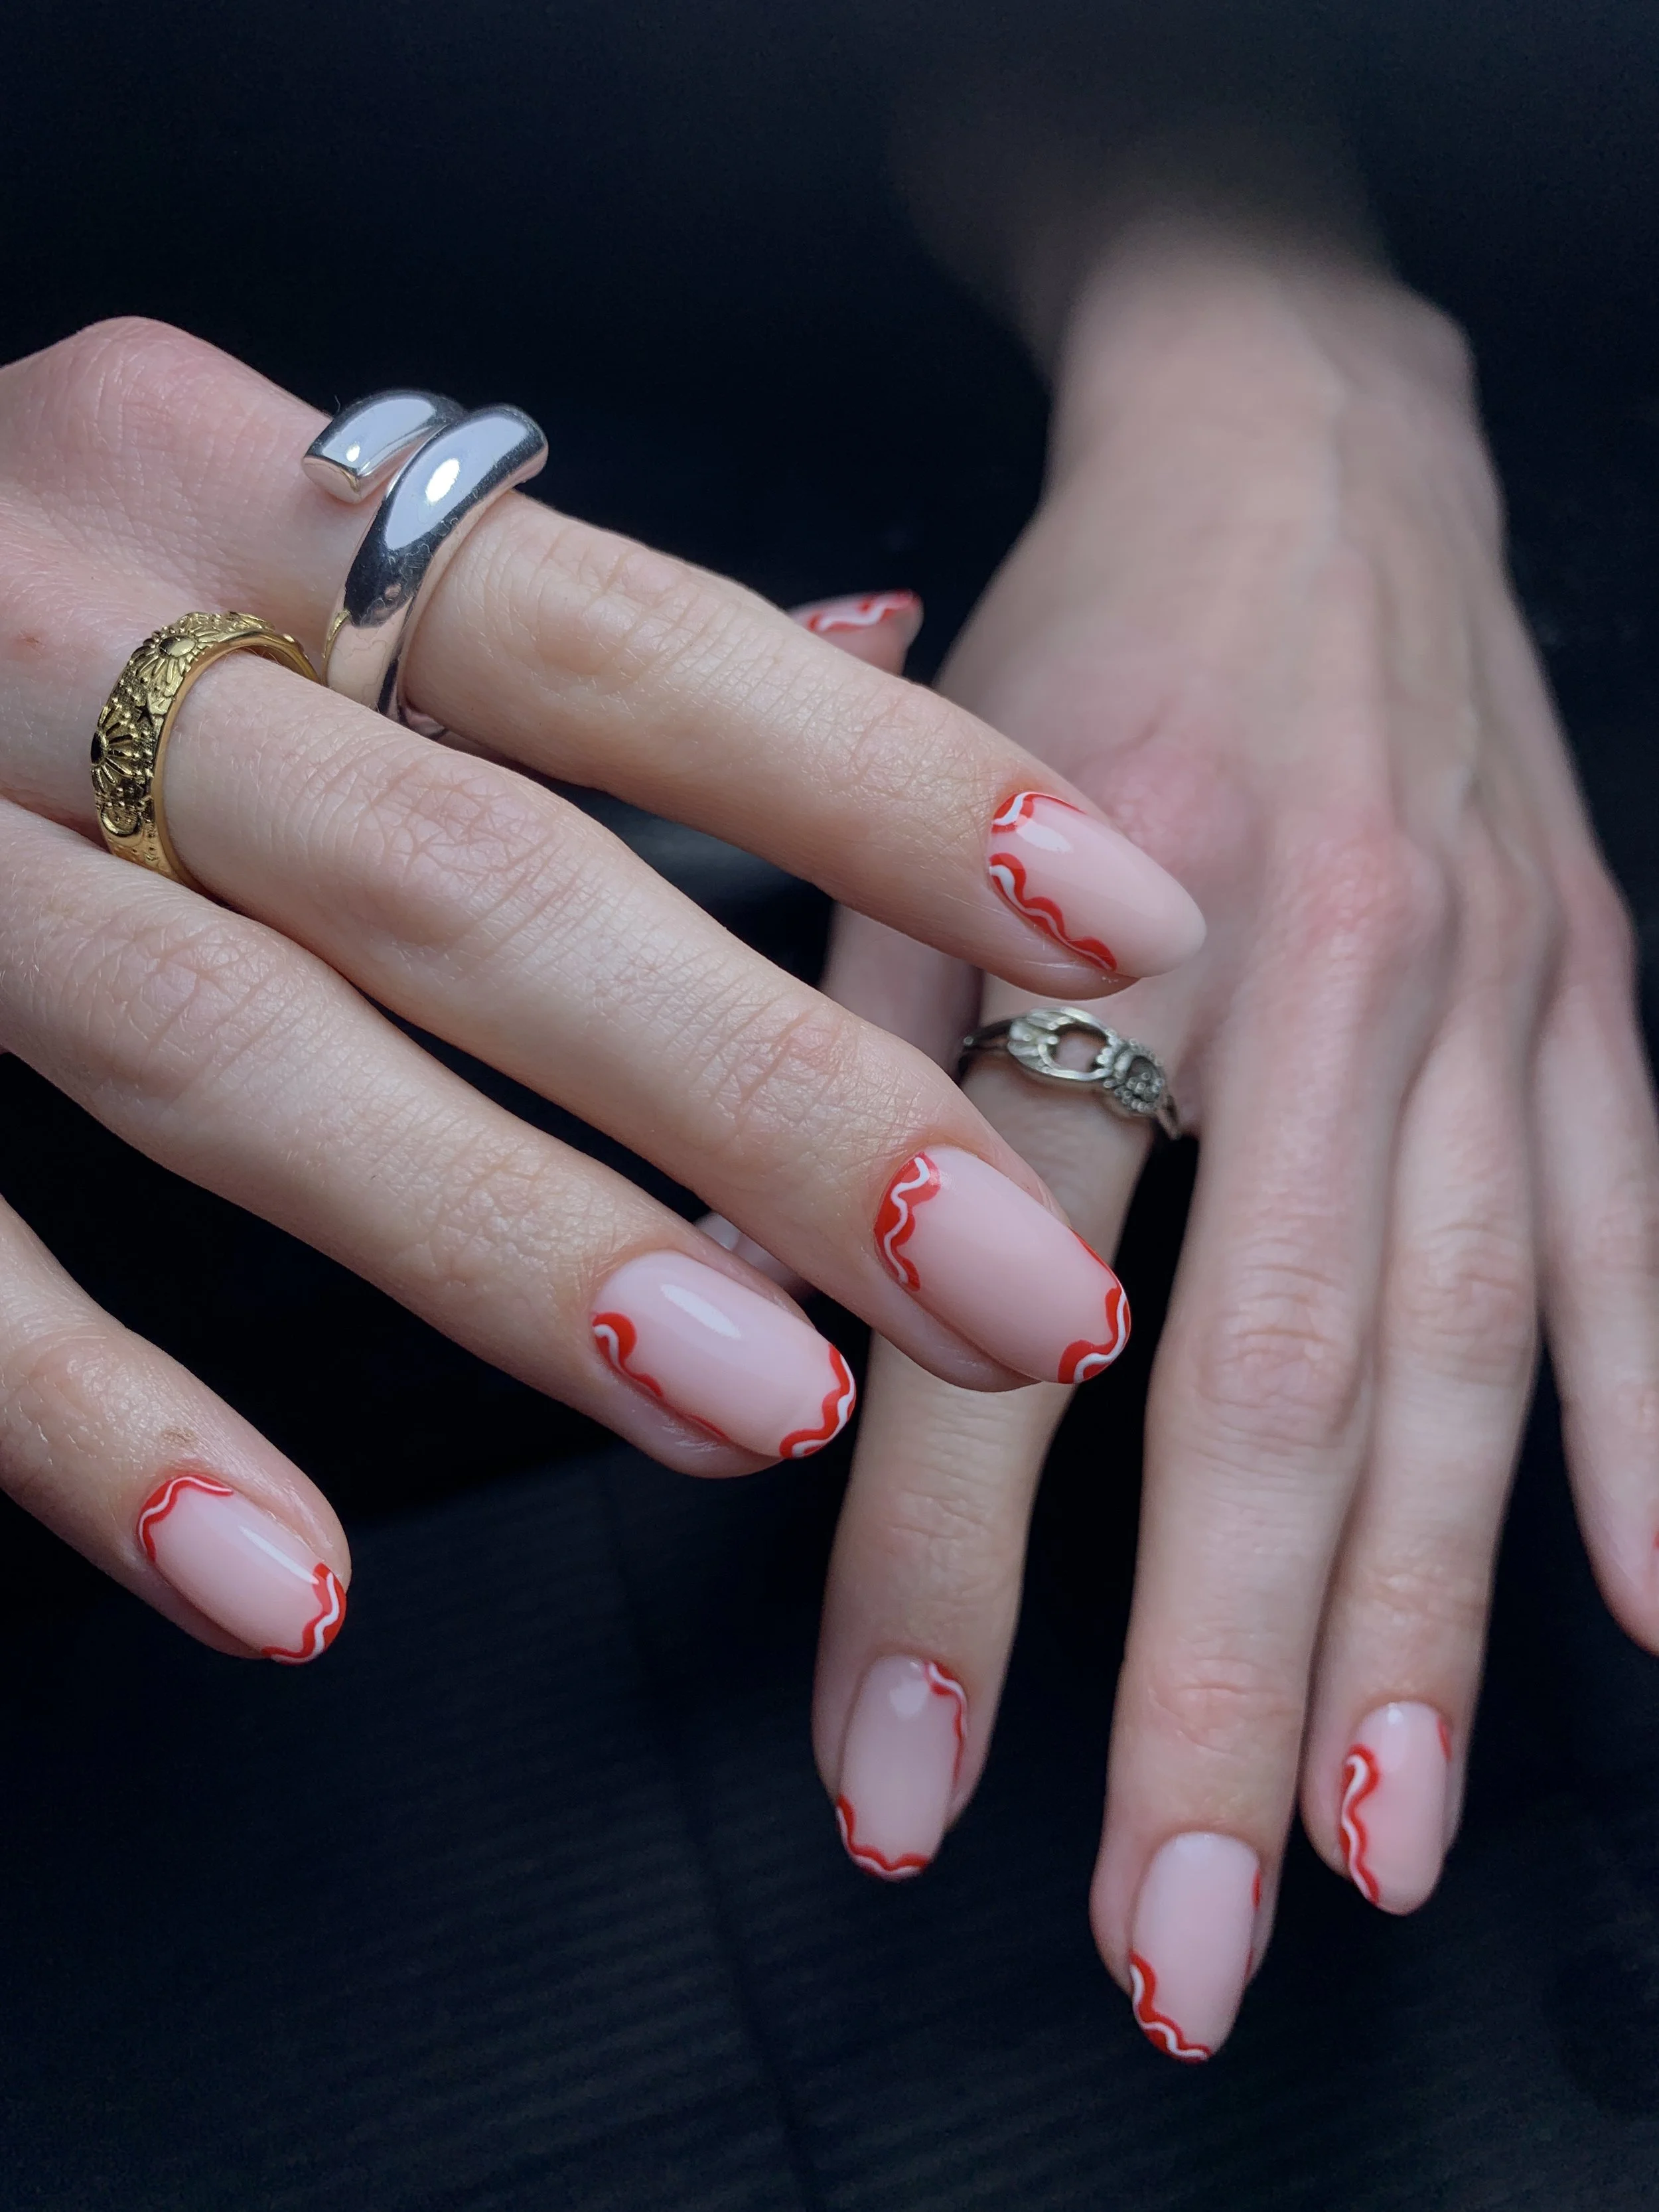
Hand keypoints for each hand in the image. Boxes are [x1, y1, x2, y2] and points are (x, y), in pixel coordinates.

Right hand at [0, 319, 1202, 1666]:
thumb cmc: (35, 600)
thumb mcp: (265, 533)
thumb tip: (883, 632)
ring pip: (240, 1061)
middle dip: (771, 1096)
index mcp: (225, 486)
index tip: (1129, 929)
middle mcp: (64, 627)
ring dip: (518, 1254)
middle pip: (474, 882)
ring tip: (767, 1413)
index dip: (890, 787)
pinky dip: (119, 1428)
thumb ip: (548, 619)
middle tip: (1016, 1283)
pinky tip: (299, 1582)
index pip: (623, 639)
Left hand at [809, 236, 1658, 2054]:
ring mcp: (1490, 987)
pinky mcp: (1595, 991)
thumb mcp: (882, 826)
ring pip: (1475, 1351)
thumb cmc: (1066, 645)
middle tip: (1179, 1936)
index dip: (936, 1573)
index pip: (990, 1300)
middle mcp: (1315, 961)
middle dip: (1220, 1689)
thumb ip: (834, 1084)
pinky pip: (1645, 1232)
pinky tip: (1653, 1620)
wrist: (1296, 444)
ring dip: (1429, 1624)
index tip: (899, 1793)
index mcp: (1087, 904)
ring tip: (1374, 1850)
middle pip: (1270, 1376)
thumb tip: (764, 1364)